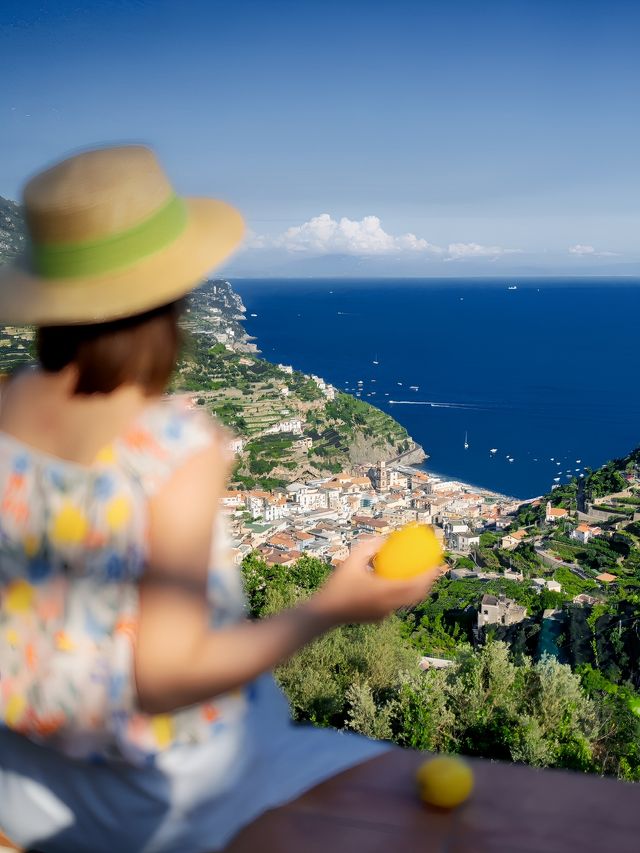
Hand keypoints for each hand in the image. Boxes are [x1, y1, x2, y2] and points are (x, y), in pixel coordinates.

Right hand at [309, 536, 444, 625]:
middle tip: (431, 568)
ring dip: (416, 590)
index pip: (416, 584)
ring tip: (417, 575)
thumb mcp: (351, 561)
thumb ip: (369, 548)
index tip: (436, 563)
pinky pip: (395, 604)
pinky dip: (402, 594)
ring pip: (407, 601)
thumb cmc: (337, 585)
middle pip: (417, 595)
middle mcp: (389, 605)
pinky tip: (396, 584)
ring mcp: (385, 613)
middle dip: (428, 583)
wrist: (325, 613)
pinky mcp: (378, 617)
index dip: (429, 575)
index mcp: (386, 592)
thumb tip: (385, 539)